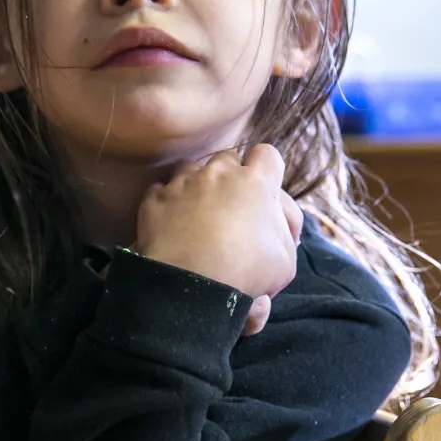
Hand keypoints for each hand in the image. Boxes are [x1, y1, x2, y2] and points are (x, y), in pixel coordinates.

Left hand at [137, 144, 302, 335]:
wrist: (191, 285)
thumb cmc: (246, 272)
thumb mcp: (284, 261)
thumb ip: (283, 235)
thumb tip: (277, 227)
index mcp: (255, 183)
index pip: (267, 155)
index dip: (267, 170)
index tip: (263, 190)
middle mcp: (218, 174)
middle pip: (228, 158)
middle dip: (231, 176)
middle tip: (231, 205)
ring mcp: (183, 183)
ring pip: (191, 167)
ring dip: (196, 183)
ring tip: (197, 210)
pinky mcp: (155, 199)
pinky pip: (161, 190)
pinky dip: (167, 202)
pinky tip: (170, 222)